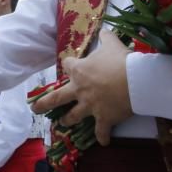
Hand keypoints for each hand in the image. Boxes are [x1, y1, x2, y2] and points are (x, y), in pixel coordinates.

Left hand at [30, 30, 132, 145]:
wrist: (135, 80)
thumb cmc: (121, 60)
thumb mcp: (112, 44)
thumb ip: (106, 37)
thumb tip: (104, 30)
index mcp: (79, 70)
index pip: (67, 65)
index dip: (68, 64)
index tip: (69, 64)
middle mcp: (79, 89)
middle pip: (57, 97)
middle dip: (44, 104)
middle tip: (35, 108)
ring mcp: (90, 106)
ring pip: (72, 116)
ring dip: (67, 120)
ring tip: (62, 123)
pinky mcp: (103, 118)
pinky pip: (101, 131)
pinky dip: (102, 137)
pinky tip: (103, 142)